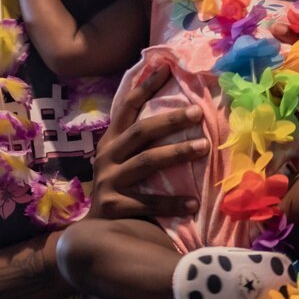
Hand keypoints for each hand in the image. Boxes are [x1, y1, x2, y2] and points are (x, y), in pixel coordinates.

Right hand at [85, 64, 206, 222]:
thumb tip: (180, 111)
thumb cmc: (121, 189)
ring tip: (203, 147)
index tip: (166, 68)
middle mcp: (107, 157)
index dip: (145, 87)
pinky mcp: (114, 205)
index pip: (127, 107)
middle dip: (169, 120)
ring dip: (176, 153)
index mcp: (110, 142)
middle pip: (140, 132)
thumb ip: (141, 141)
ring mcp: (108, 181)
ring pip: (145, 162)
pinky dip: (173, 202)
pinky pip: (148, 202)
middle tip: (197, 112)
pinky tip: (194, 202)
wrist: (95, 231)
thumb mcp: (123, 160)